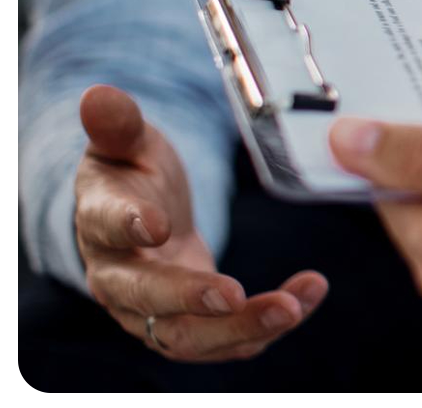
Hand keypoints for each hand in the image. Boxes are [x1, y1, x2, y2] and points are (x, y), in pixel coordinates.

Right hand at [73, 85, 326, 360]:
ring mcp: (154, 311)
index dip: (128, 225)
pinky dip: (268, 326)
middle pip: (147, 298)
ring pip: (189, 336)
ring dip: (241, 328)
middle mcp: (119, 278)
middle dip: (190, 298)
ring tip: (292, 308)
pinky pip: (229, 340)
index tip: (159, 222)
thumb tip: (99, 95)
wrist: (143, 217)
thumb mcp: (128, 144)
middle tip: (235, 293)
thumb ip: (119, 125)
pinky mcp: (192, 326)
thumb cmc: (134, 175)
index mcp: (99, 223)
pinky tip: (308, 297)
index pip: (106, 227)